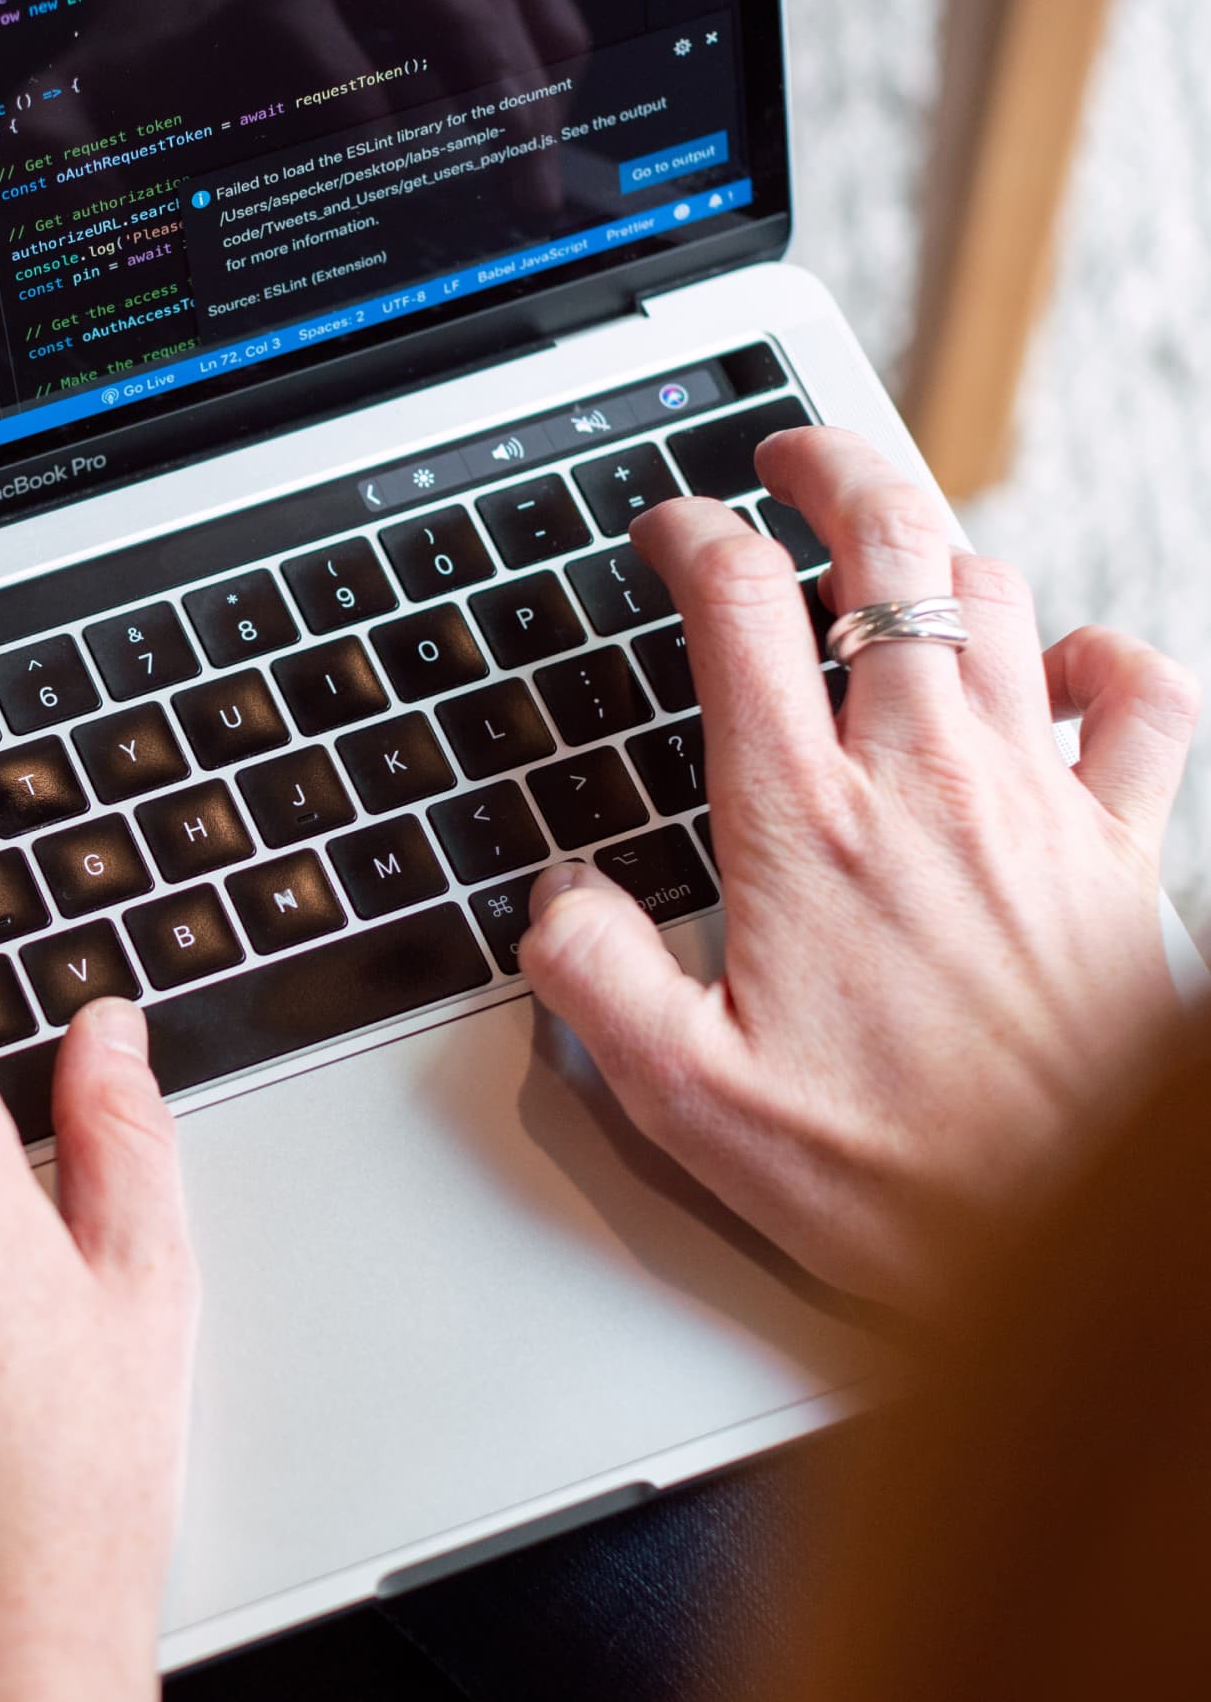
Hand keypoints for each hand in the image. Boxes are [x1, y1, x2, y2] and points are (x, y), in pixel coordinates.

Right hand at [520, 426, 1198, 1309]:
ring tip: (889, 560)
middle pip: (886, 546)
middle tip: (789, 458)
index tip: (668, 529)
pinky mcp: (1123, 850)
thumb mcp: (685, 1099)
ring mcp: (1036, 803)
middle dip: (829, 468)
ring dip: (937, 552)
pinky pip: (1142, 698)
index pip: (736, 606)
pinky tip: (1064, 665)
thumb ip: (592, 976)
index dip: (690, 533)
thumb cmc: (890, 1180)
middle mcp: (924, 782)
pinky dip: (1103, 655)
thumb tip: (559, 894)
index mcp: (803, 825)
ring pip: (996, 597)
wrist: (1075, 1244)